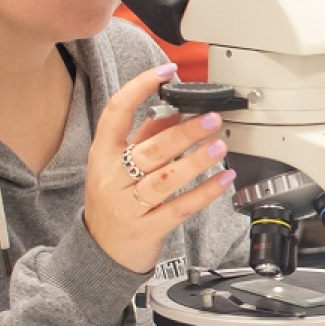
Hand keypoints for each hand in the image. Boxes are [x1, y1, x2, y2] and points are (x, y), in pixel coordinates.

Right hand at [85, 64, 235, 272]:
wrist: (100, 252)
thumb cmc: (113, 201)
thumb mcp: (118, 165)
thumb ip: (144, 137)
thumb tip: (173, 110)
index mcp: (102, 155)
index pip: (115, 113)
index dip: (139, 88)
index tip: (165, 72)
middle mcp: (112, 178)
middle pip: (150, 150)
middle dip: (184, 132)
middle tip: (211, 118)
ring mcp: (128, 206)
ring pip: (165, 180)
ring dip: (196, 161)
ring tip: (219, 146)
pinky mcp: (147, 229)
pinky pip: (180, 208)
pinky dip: (204, 193)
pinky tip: (224, 179)